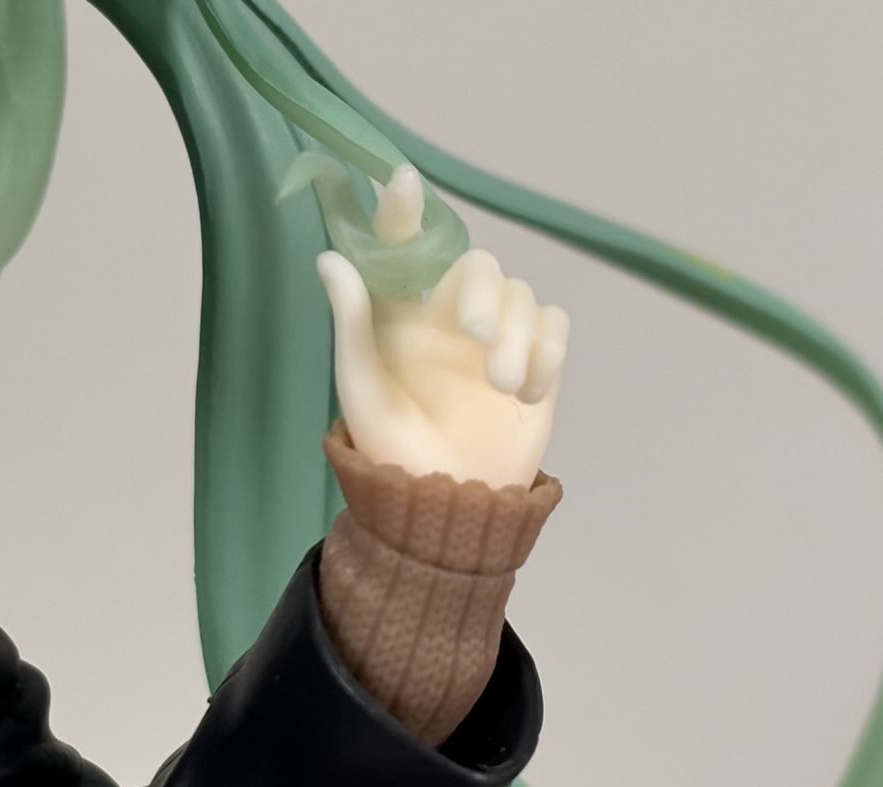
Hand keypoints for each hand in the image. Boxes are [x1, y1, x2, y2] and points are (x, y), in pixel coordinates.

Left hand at [317, 167, 569, 489]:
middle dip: (486, 296)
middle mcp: (450, 320)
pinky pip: (553, 326)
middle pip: (481, 267)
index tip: (401, 182)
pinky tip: (529, 394)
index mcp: (403, 320)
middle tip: (480, 339)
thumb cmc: (395, 454)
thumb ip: (354, 324)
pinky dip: (547, 352)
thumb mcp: (364, 392)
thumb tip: (329, 258)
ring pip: (522, 296)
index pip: (403, 251)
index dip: (401, 214)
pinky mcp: (537, 362)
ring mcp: (497, 340)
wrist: (451, 509)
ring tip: (504, 387)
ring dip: (518, 338)